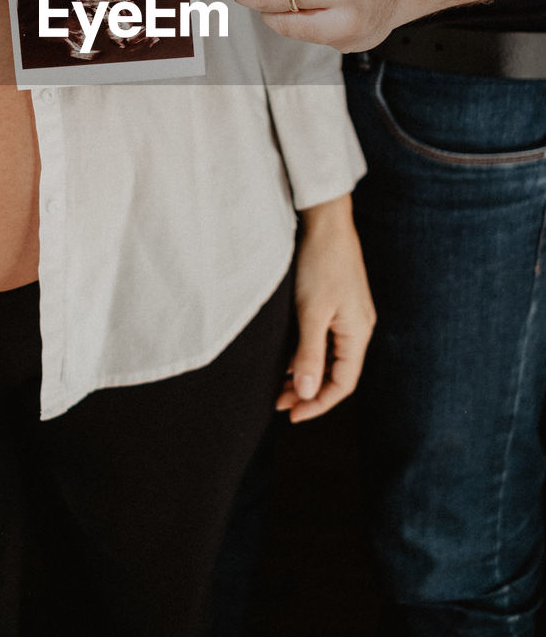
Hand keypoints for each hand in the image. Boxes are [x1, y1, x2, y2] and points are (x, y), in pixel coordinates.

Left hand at [276, 195, 374, 423]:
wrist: (325, 221)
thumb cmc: (319, 263)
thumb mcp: (311, 312)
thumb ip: (309, 354)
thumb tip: (307, 393)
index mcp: (357, 333)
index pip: (343, 383)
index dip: (318, 404)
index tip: (291, 415)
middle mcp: (358, 327)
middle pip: (337, 373)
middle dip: (308, 391)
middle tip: (277, 402)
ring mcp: (349, 314)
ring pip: (329, 356)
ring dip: (306, 372)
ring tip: (278, 384)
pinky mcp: (338, 302)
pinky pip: (325, 339)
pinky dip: (307, 353)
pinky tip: (287, 357)